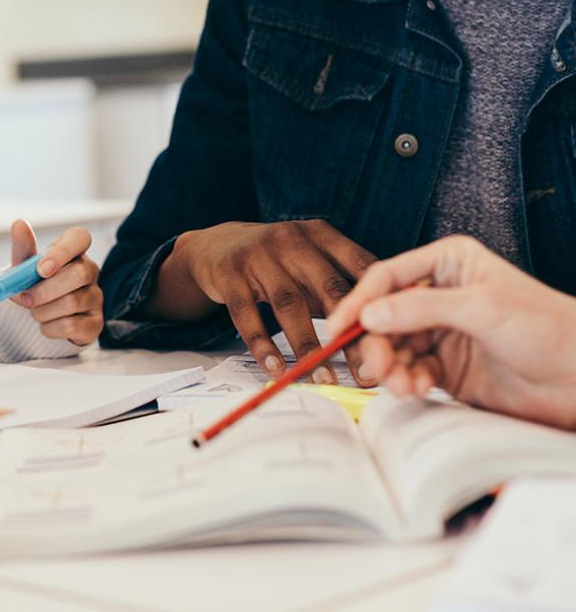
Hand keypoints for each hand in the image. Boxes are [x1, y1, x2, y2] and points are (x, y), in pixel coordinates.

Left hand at [8, 220, 102, 345]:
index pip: (80, 237)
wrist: (38, 315)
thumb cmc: (34, 284)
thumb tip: (19, 223)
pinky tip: (46, 323)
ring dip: (43, 310)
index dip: (62, 251)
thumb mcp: (24, 267)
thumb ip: (23, 248)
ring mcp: (96, 297)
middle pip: (79, 273)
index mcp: (73, 250)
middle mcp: (90, 270)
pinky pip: (72, 326)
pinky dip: (50, 327)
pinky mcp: (95, 323)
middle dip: (45, 289)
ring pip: (73, 302)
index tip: (41, 269)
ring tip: (34, 311)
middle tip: (25, 298)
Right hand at [149, 220, 376, 383]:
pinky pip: (247, 314)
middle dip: (350, 334)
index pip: (359, 265)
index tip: (398, 340)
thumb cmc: (276, 261)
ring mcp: (258, 254)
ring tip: (325, 380)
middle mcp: (291, 239)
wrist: (215, 245)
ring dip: (309, 346)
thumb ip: (341, 282)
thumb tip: (386, 327)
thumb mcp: (309, 257)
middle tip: (368, 372)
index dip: (380, 302)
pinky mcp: (229, 273)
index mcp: (320, 234)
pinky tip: (277, 369)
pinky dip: (263, 345)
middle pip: (328, 289)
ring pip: (289, 304)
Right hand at [327, 236, 575, 429]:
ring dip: (391, 367)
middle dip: (375, 342)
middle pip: (384, 315)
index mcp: (448, 263)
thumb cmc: (549, 329)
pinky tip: (415, 389)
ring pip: (394, 347)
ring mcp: (442, 332)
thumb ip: (422, 309)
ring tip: (400, 384)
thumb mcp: (482, 308)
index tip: (339, 326)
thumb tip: (371, 314)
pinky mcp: (446, 367)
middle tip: (375, 367)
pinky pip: (411, 371)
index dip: (360, 301)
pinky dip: (406, 382)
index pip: (387, 277)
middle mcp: (439, 294)